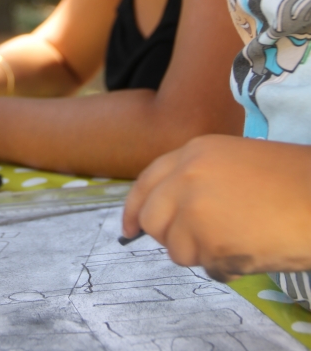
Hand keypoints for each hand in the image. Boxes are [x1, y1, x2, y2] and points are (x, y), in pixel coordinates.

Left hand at [122, 135, 310, 281]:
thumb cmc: (291, 181)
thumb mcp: (235, 162)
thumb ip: (199, 180)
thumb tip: (172, 216)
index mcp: (194, 151)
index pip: (147, 182)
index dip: (134, 208)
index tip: (128, 230)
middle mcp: (186, 176)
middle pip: (151, 219)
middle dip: (170, 237)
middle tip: (201, 242)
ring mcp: (194, 208)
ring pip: (177, 249)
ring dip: (205, 254)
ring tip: (241, 239)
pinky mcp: (208, 240)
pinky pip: (207, 268)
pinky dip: (227, 268)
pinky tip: (253, 250)